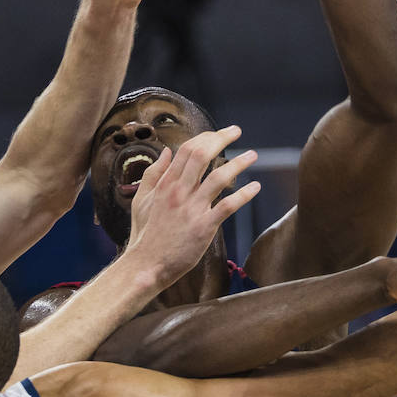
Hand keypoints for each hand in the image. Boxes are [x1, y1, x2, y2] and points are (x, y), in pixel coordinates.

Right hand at [125, 126, 259, 287]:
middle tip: (237, 131)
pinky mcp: (203, 227)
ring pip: (219, 177)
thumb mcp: (141, 200)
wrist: (146, 265)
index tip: (217, 133)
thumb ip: (153, 174)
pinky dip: (244, 194)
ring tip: (253, 155)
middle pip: (202, 155)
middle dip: (222, 138)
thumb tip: (166, 151)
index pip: (186, 150)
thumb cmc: (145, 234)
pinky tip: (255, 186)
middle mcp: (179, 192)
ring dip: (239, 163)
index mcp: (165, 184)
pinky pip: (228, 206)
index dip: (205, 137)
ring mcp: (192, 209)